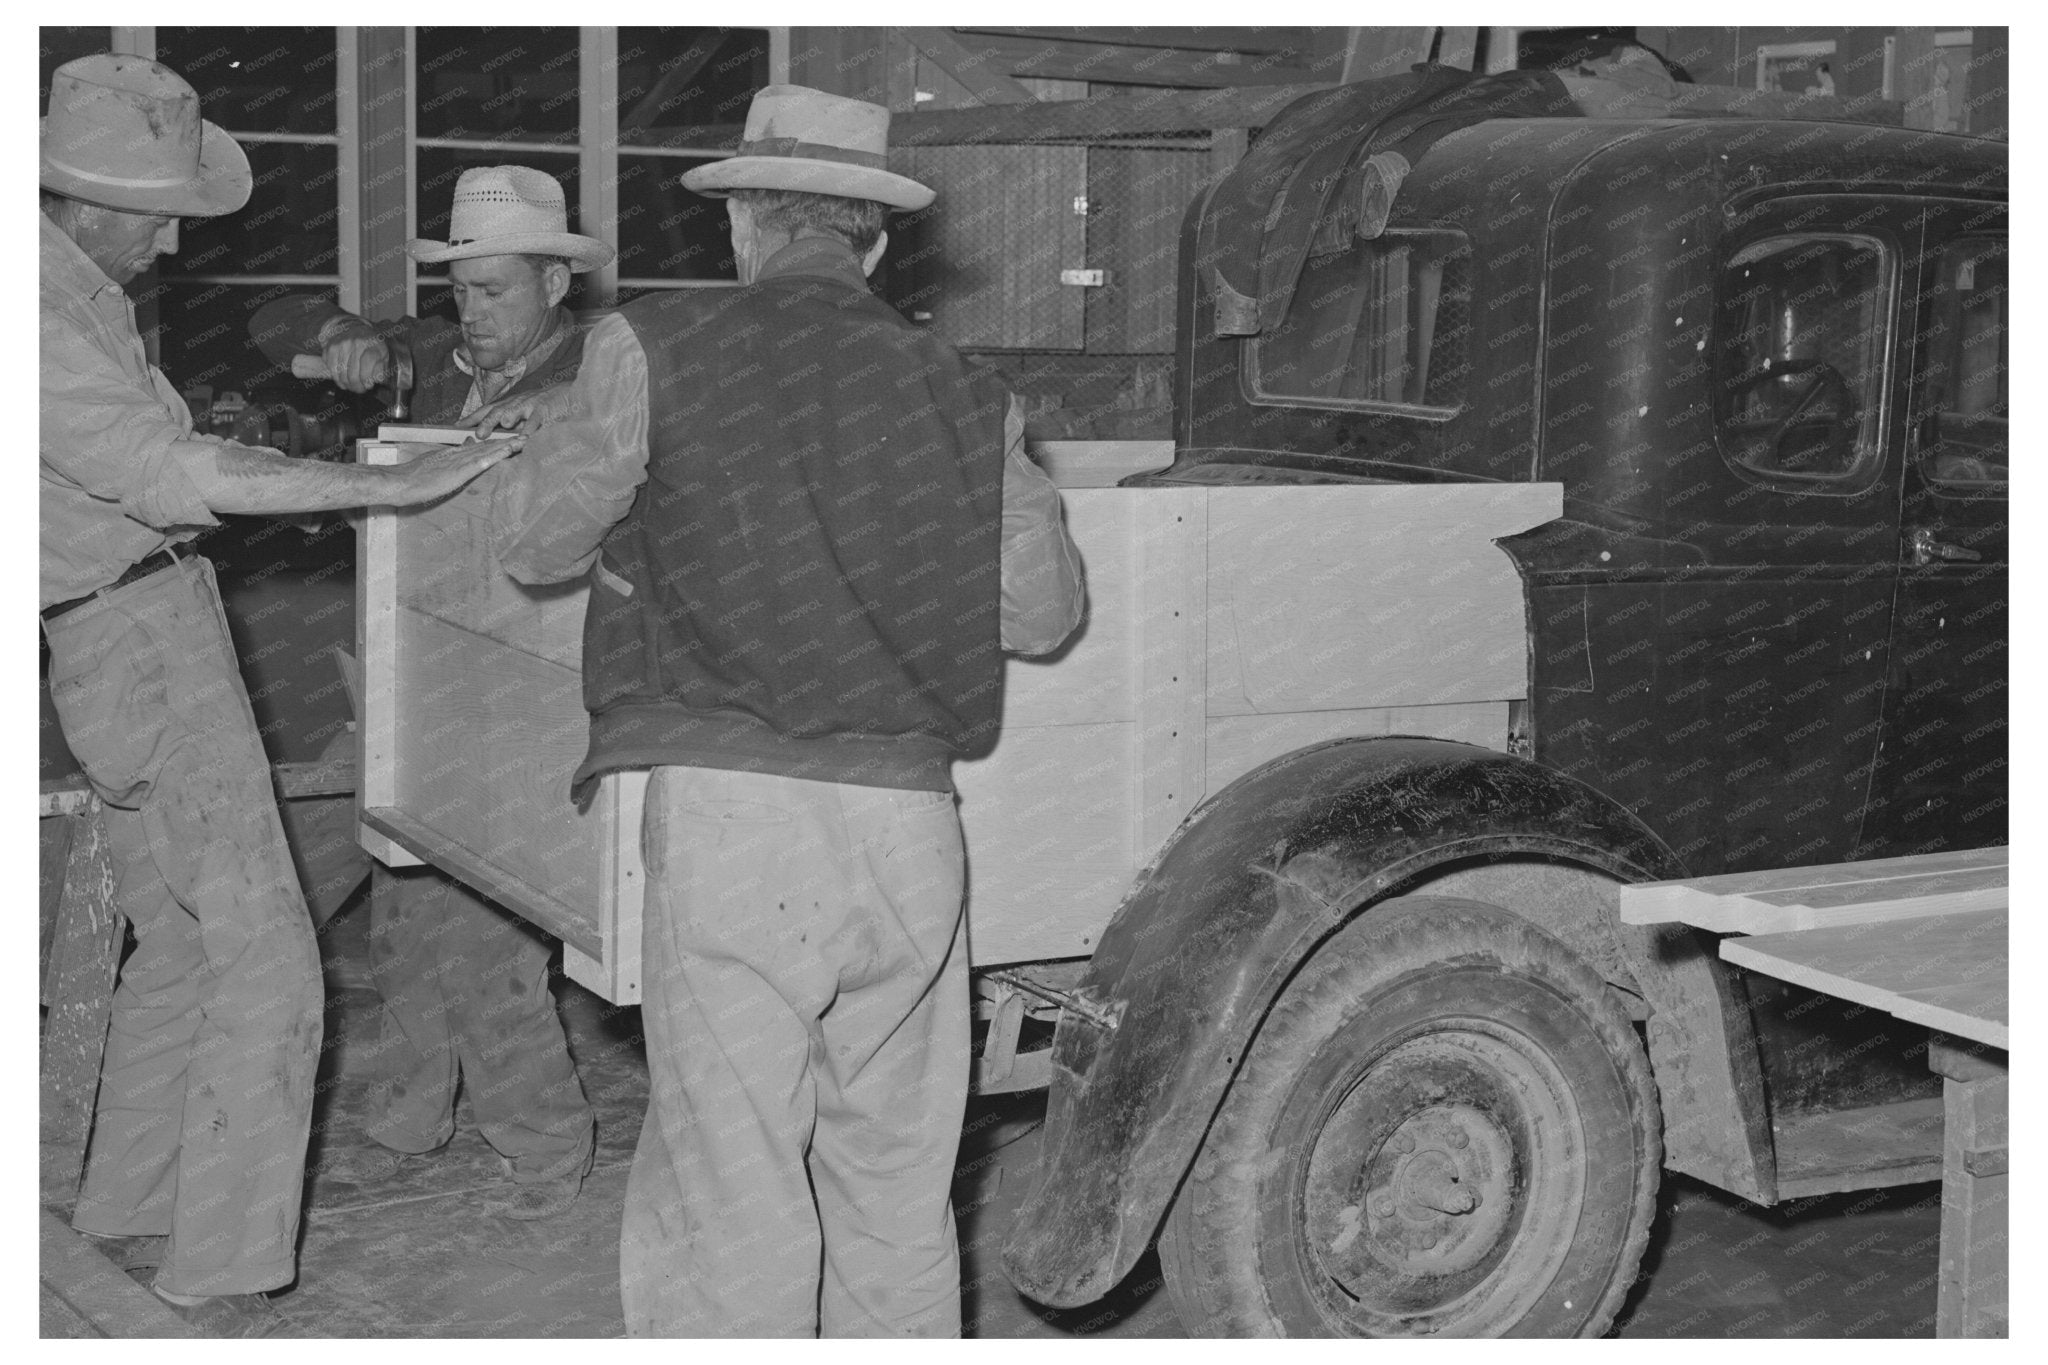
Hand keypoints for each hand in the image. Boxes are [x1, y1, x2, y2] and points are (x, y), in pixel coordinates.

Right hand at [321, 327, 390, 392]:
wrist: (354, 327)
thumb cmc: (370, 343)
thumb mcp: (382, 352)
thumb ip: (382, 367)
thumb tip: (378, 380)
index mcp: (369, 344)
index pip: (367, 366)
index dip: (367, 379)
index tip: (369, 386)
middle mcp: (353, 343)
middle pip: (352, 374)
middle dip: (357, 386)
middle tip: (360, 390)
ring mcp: (339, 345)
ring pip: (340, 374)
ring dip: (346, 384)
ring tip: (351, 387)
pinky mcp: (329, 347)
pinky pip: (330, 368)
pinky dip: (336, 377)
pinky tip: (342, 380)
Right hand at [384, 435, 524, 504]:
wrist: (398, 482)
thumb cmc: (412, 478)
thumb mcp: (434, 465)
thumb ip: (451, 457)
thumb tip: (468, 444)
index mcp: (453, 454)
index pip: (479, 447)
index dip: (496, 443)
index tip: (512, 438)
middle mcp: (458, 455)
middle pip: (487, 446)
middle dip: (507, 441)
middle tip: (527, 435)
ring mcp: (459, 462)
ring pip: (487, 451)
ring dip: (507, 446)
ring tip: (524, 440)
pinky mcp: (458, 471)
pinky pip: (481, 461)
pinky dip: (496, 455)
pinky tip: (508, 451)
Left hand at [461, 386, 571, 437]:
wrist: (565, 393)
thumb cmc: (540, 406)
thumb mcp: (521, 412)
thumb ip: (508, 422)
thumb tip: (487, 434)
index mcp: (508, 404)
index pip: (486, 410)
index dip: (471, 418)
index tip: (456, 426)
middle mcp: (515, 403)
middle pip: (496, 411)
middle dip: (486, 422)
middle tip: (478, 434)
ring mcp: (529, 406)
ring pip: (513, 412)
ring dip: (505, 419)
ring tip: (497, 429)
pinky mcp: (544, 410)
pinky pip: (535, 421)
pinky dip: (529, 430)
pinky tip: (525, 438)